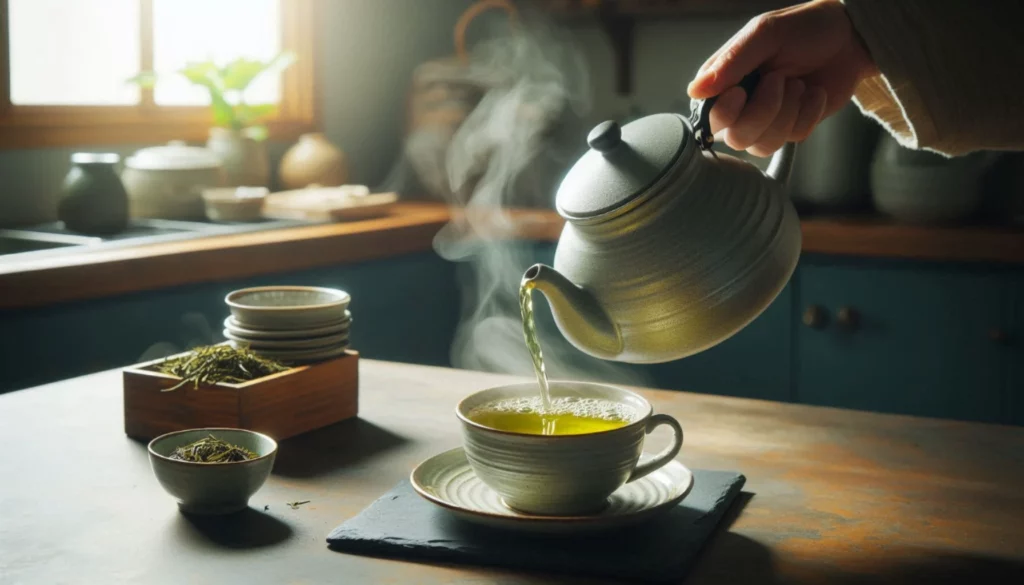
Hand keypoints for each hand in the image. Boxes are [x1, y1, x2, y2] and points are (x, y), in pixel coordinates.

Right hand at [686, 0, 877, 156]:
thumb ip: (731, 61)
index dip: (725, 112)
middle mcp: (739, 106)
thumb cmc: (804, 29)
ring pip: (763, 145)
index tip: (743, 91)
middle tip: (782, 78)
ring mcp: (765, 120)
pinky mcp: (791, 128)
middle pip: (736, 138)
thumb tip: (695, 90)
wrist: (849, 38)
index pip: (709, 116)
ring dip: (788, 113)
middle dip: (764, 111)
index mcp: (723, 82)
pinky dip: (809, 114)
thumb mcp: (766, 34)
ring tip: (799, 84)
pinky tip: (814, 93)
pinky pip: (793, 139)